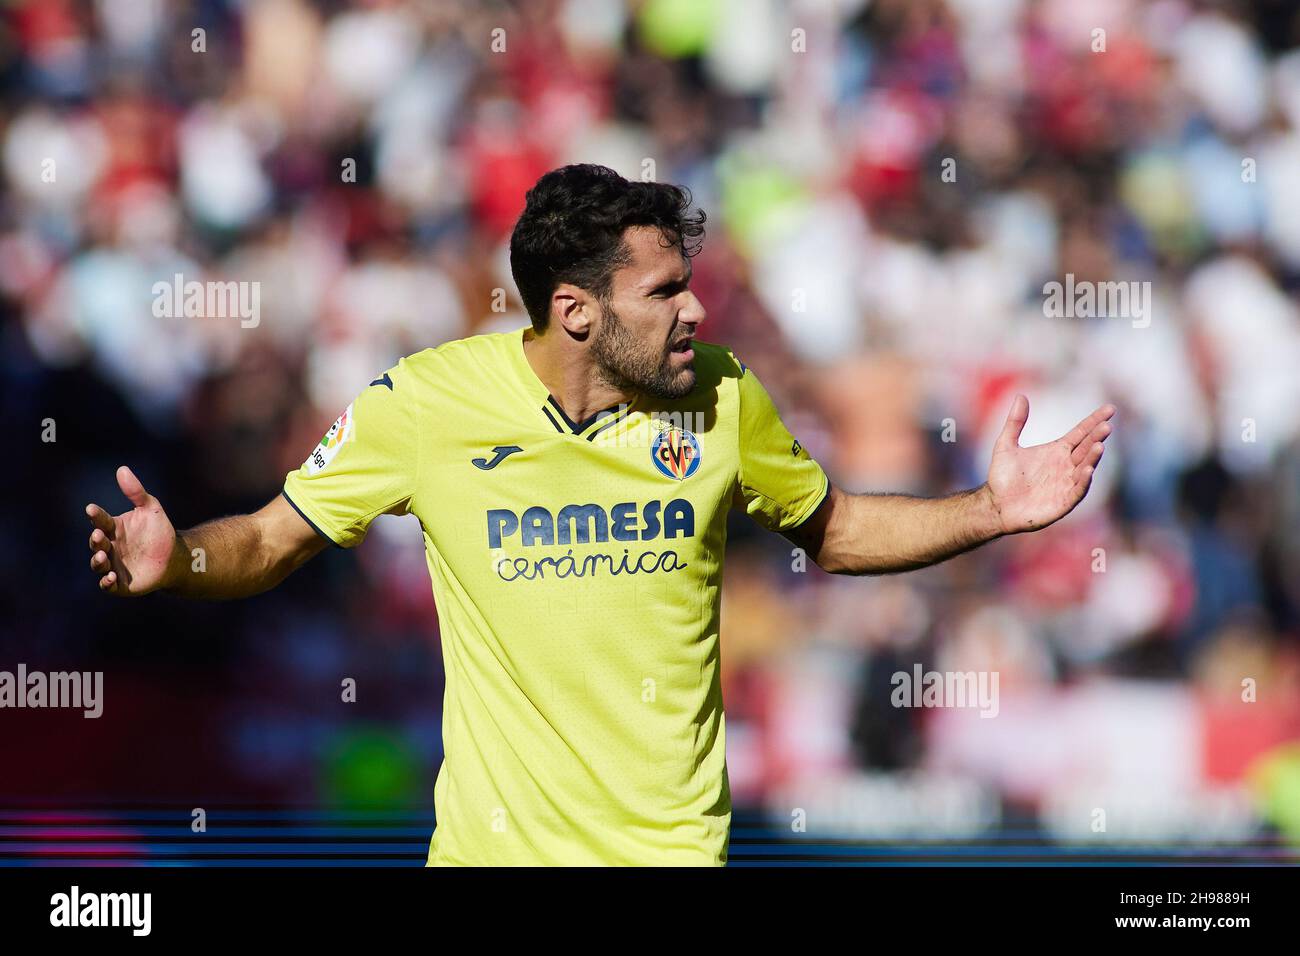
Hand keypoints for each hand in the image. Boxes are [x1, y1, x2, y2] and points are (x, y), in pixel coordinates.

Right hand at [85, 466, 181, 595]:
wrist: (174, 557)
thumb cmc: (159, 532)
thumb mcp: (151, 509)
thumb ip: (136, 491)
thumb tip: (122, 469)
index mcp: (113, 528)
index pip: (100, 520)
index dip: (95, 515)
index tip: (91, 509)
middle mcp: (108, 547)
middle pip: (96, 543)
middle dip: (95, 539)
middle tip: (100, 535)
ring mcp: (112, 565)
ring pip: (98, 564)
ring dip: (97, 561)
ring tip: (102, 555)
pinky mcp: (119, 584)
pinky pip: (107, 585)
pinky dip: (106, 582)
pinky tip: (110, 577)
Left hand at [984, 394, 1114, 534]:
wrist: (996, 505)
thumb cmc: (1002, 476)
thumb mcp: (1005, 445)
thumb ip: (1015, 422)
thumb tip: (1020, 395)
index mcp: (1057, 450)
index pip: (1081, 433)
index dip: (1094, 421)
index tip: (1110, 409)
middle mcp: (1066, 465)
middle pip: (1086, 448)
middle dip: (1097, 437)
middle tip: (1106, 426)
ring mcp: (1067, 483)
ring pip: (1085, 468)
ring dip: (1093, 458)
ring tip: (1099, 445)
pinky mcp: (1064, 501)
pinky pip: (1077, 490)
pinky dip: (1083, 481)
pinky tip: (1087, 470)